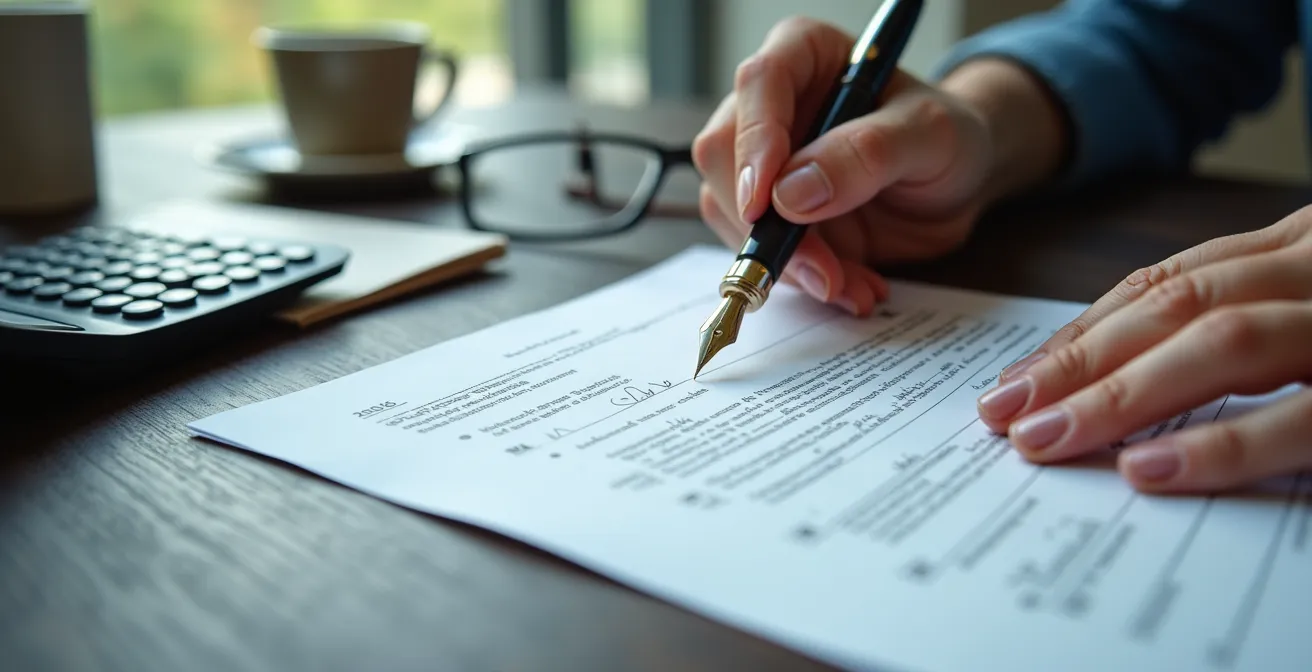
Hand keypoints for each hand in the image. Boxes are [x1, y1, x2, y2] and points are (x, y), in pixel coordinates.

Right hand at [691, 17, 998, 315]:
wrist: (956, 185)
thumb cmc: (948, 138)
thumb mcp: (930, 136)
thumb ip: (868, 154)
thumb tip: (791, 193)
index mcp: (804, 55)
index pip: (760, 84)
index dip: (755, 143)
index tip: (766, 204)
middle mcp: (769, 105)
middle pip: (724, 155)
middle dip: (766, 226)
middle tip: (822, 272)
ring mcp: (762, 163)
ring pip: (732, 212)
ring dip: (787, 265)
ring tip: (853, 285)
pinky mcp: (768, 214)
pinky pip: (758, 250)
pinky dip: (800, 280)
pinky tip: (849, 286)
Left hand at [976, 207, 1311, 493]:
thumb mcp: (1308, 326)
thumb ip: (1242, 338)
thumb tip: (1122, 387)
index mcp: (1301, 254)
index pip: (1172, 284)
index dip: (1087, 333)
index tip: (1016, 379)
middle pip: (1178, 306)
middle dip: (1080, 362)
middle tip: (1002, 412)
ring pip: (1224, 341)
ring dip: (1121, 394)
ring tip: (1044, 438)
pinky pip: (1299, 419)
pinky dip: (1220, 446)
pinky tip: (1144, 469)